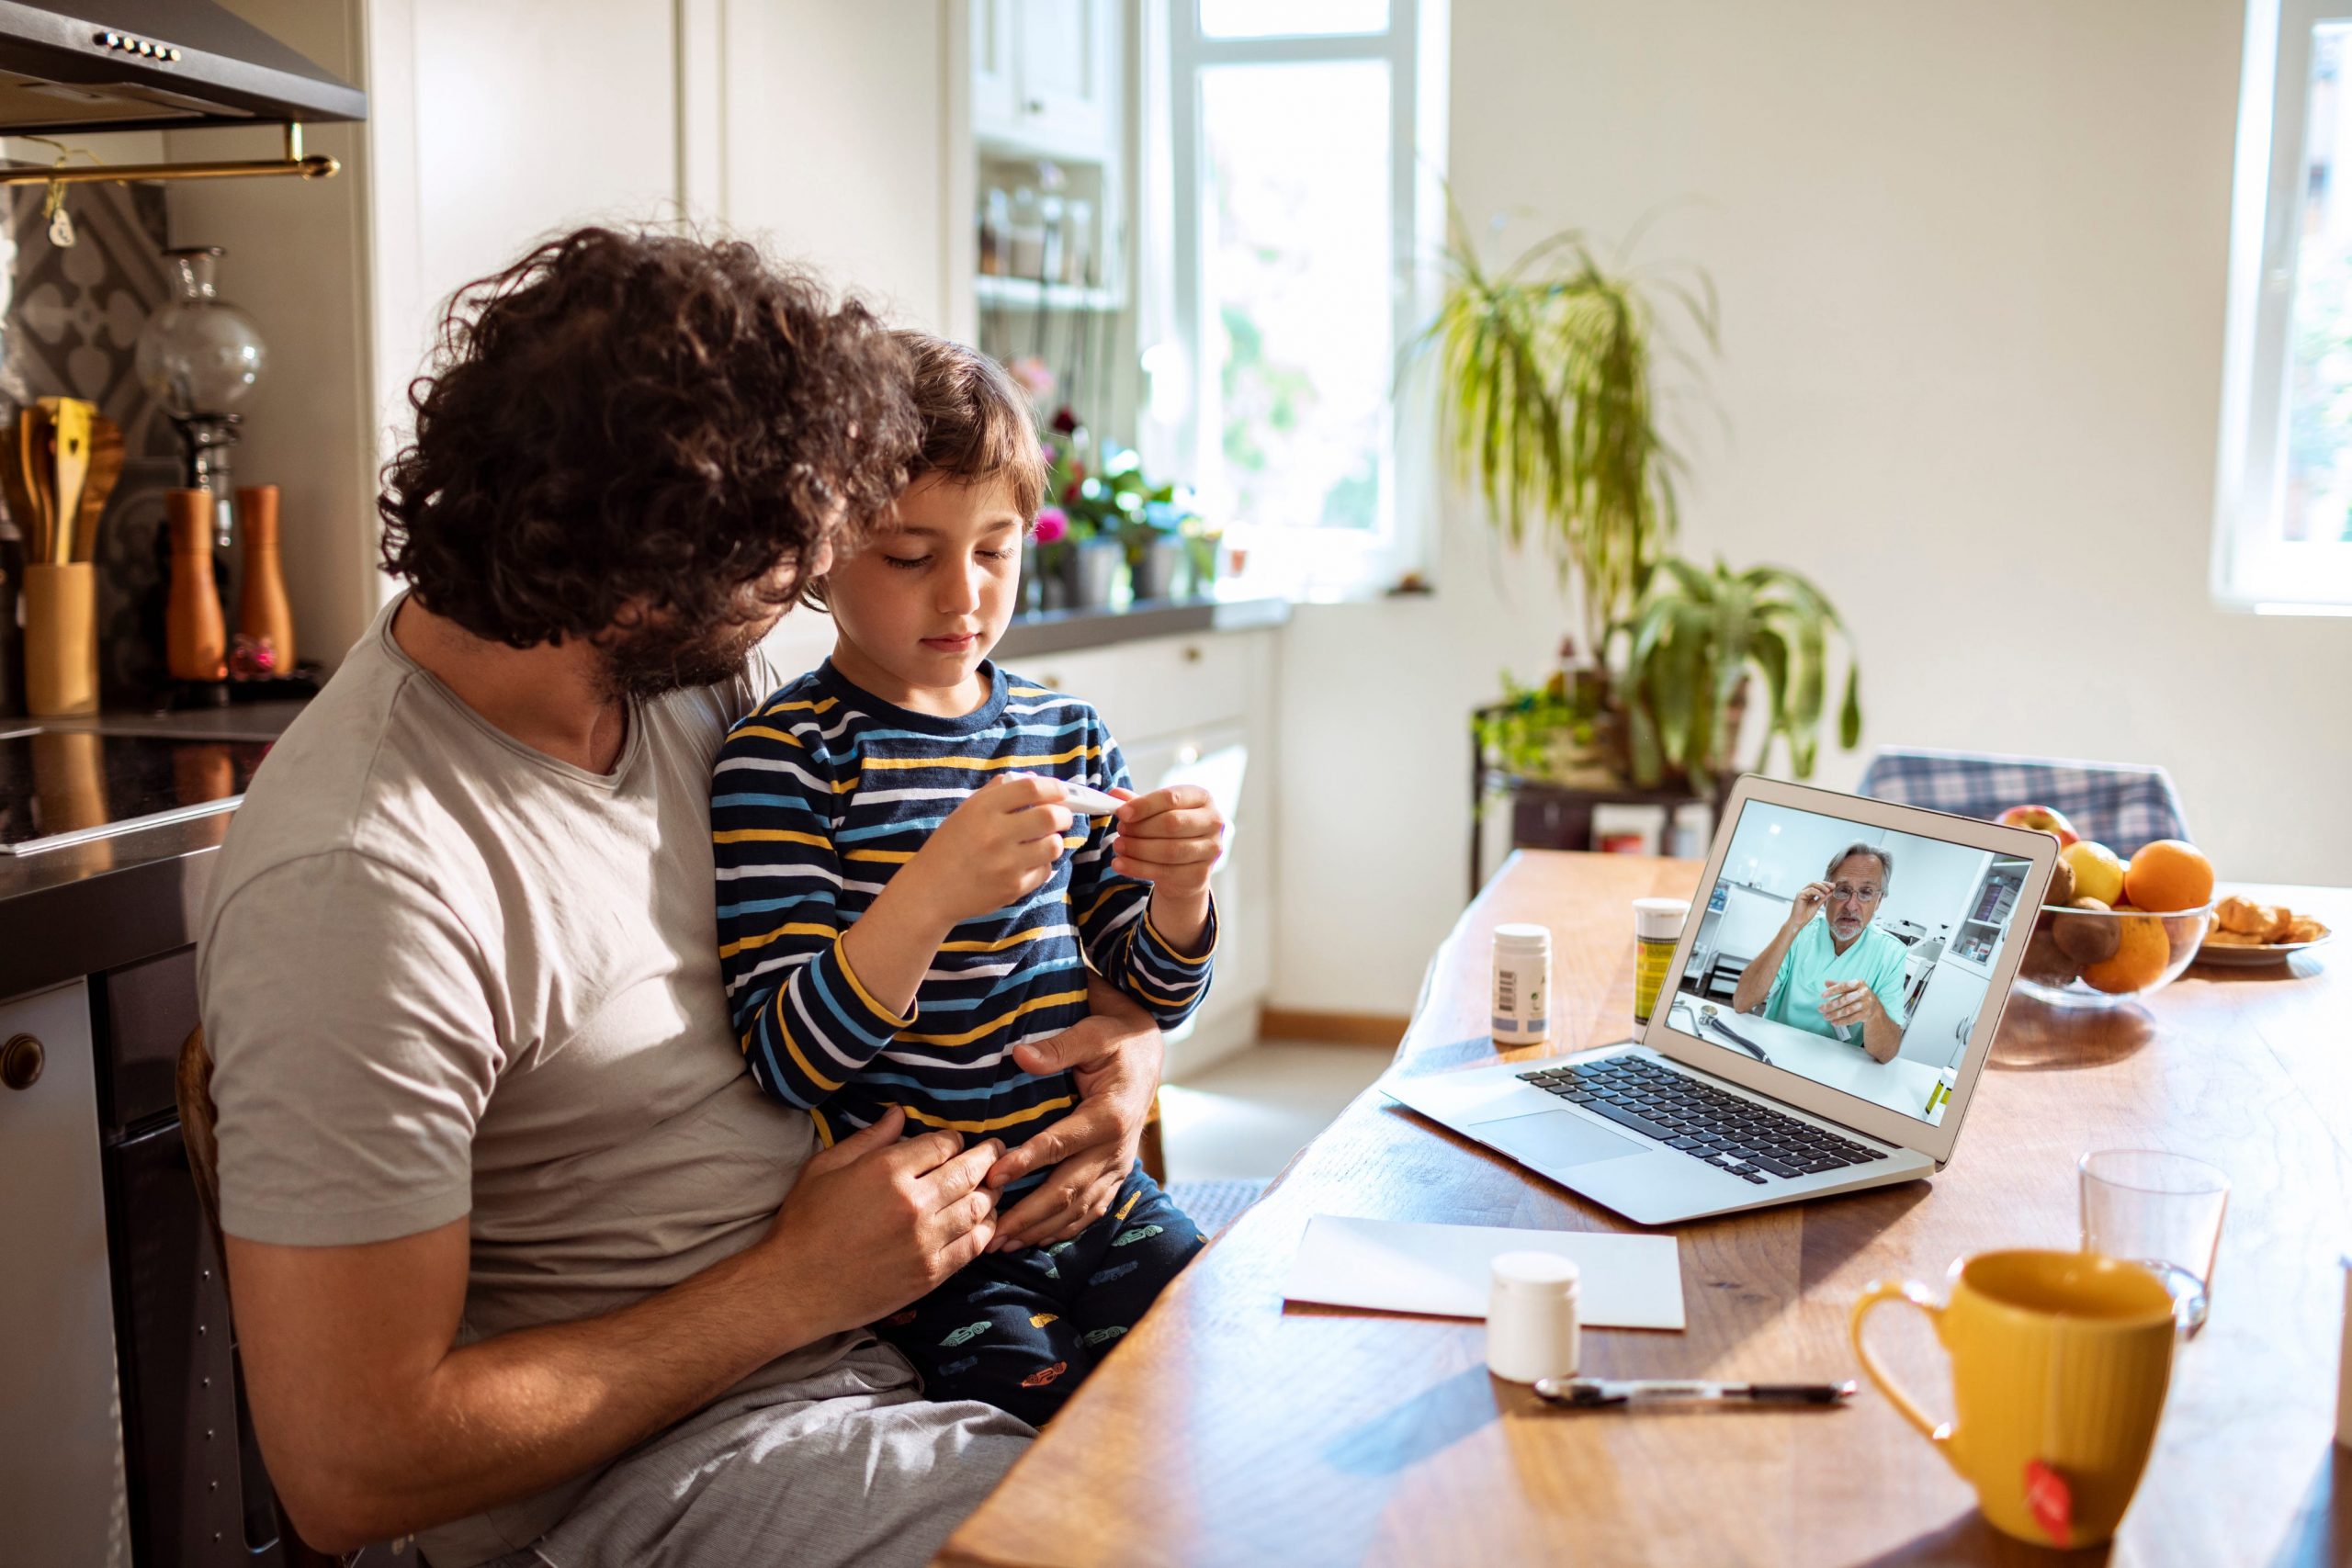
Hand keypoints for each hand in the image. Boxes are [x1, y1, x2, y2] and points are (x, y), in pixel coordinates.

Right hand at [764, 1107, 1003, 1334]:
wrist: (796, 1288)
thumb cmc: (804, 1224)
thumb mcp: (825, 1168)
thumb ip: (868, 1139)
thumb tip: (899, 1113)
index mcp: (888, 1171)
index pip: (943, 1144)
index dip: (954, 1140)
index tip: (955, 1142)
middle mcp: (914, 1203)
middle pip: (969, 1171)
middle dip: (987, 1157)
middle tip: (997, 1151)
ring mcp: (926, 1240)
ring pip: (978, 1207)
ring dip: (991, 1192)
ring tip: (994, 1184)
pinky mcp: (931, 1273)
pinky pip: (973, 1245)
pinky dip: (985, 1229)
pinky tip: (984, 1222)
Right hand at [902, 775, 1072, 925]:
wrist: (931, 891)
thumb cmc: (949, 847)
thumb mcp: (965, 811)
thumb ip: (998, 792)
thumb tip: (1034, 778)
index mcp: (982, 809)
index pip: (1031, 788)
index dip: (1054, 788)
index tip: (1061, 792)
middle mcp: (995, 834)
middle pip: (1050, 816)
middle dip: (1064, 815)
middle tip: (1061, 817)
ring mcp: (1006, 863)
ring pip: (1053, 845)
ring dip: (1053, 841)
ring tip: (1043, 841)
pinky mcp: (1013, 887)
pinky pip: (1044, 871)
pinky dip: (1041, 865)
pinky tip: (1027, 863)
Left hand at [985, 982, 1162, 1249]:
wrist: (1148, 1054)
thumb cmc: (1115, 1041)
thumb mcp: (1091, 1034)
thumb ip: (1058, 1048)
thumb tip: (1020, 1055)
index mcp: (1109, 1116)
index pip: (1060, 1145)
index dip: (1025, 1162)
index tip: (992, 1177)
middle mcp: (1116, 1148)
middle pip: (1068, 1189)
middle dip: (1028, 1214)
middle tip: (991, 1232)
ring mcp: (1118, 1166)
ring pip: (1078, 1207)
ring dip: (1040, 1229)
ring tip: (1003, 1245)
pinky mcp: (1117, 1174)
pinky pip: (1092, 1210)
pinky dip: (1065, 1229)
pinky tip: (1038, 1241)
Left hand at [1110, 784, 1224, 896]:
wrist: (1184, 869)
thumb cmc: (1170, 833)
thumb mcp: (1155, 813)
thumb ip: (1137, 803)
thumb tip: (1114, 795)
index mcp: (1202, 798)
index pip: (1171, 798)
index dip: (1144, 806)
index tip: (1121, 813)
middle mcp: (1213, 821)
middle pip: (1172, 823)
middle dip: (1140, 828)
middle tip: (1120, 831)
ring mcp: (1211, 849)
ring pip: (1169, 850)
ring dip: (1137, 849)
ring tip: (1119, 846)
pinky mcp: (1200, 874)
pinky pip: (1165, 872)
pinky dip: (1137, 868)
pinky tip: (1120, 864)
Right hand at [1788, 880, 1836, 929]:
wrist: (1798, 922)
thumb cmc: (1806, 915)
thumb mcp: (1817, 905)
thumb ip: (1823, 898)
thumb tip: (1831, 892)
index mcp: (1809, 893)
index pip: (1818, 886)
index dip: (1826, 885)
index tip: (1834, 887)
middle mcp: (1805, 891)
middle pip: (1816, 883)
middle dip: (1825, 884)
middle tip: (1833, 886)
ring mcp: (1802, 892)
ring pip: (1813, 884)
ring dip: (1822, 886)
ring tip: (1828, 890)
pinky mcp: (1800, 895)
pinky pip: (1810, 890)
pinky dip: (1817, 892)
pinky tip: (1823, 895)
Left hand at [1819, 979, 1884, 1030]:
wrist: (1874, 1007)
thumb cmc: (1858, 994)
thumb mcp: (1850, 987)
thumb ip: (1838, 985)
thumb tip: (1826, 982)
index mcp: (1859, 983)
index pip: (1844, 986)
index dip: (1833, 990)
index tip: (1822, 995)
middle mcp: (1864, 993)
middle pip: (1845, 999)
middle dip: (1831, 1005)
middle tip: (1820, 1009)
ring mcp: (1866, 1004)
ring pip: (1848, 1010)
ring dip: (1835, 1014)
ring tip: (1825, 1016)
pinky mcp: (1866, 1014)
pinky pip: (1852, 1019)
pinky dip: (1842, 1021)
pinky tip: (1833, 1022)